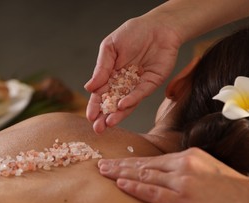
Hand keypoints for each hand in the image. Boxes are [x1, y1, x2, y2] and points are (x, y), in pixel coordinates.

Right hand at [84, 15, 180, 133]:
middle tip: (97, 129)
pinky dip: (131, 100)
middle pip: (112, 103)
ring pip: (126, 103)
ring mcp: (136, 85)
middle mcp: (123, 83)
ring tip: (108, 123)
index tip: (89, 117)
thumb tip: (89, 87)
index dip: (94, 105)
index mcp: (110, 74)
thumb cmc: (133, 33)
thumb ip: (101, 68)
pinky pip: (140, 94)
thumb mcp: (110, 47)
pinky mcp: (151, 84)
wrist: (159, 26)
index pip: (100, 93)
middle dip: (104, 116)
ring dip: (117, 114)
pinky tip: (122, 106)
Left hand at [98, 148, 248, 202]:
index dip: (131, 162)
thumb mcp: (208, 169)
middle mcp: (182, 166)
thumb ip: (187, 169)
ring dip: (121, 175)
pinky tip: (121, 185)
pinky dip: (136, 188)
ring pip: (144, 176)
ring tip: (103, 172)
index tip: (116, 162)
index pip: (152, 160)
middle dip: (119, 166)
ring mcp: (181, 183)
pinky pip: (154, 193)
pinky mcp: (183, 201)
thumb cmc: (232, 190)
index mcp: (187, 157)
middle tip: (100, 165)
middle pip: (143, 165)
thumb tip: (167, 173)